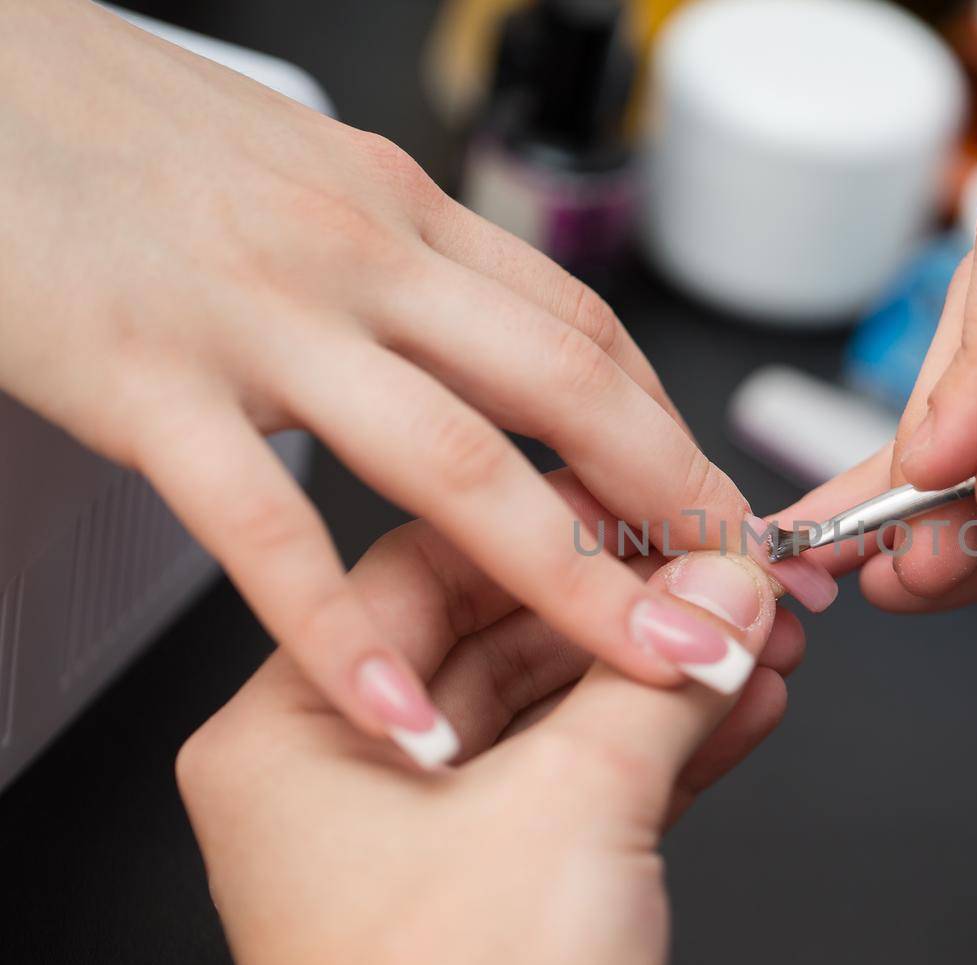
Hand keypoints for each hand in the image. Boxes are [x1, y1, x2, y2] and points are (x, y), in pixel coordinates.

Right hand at [0, 0, 833, 761]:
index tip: (716, 505)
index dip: (666, 427)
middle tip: (742, 593)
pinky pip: (265, 531)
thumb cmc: (131, 135)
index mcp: (404, 214)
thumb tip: (487, 335)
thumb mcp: (311, 177)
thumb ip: (406, 261)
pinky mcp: (151, 387)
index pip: (579, 331)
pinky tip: (402, 713)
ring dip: (570, 576)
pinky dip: (341, 633)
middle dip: (672, 503)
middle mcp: (361, 261)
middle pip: (566, 392)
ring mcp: (263, 323)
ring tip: (650, 661)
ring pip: (454, 463)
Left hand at [177, 520, 802, 964]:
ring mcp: (424, 841)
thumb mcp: (573, 811)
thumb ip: (661, 679)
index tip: (657, 504)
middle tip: (733, 577)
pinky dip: (671, 750)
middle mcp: (344, 781)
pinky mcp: (500, 891)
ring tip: (764, 642)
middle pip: (509, 640)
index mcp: (293, 736)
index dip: (558, 524)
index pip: (431, 567)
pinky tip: (748, 710)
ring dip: (672, 680)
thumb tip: (727, 589)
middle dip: (640, 613)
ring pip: (562, 716)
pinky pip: (590, 786)